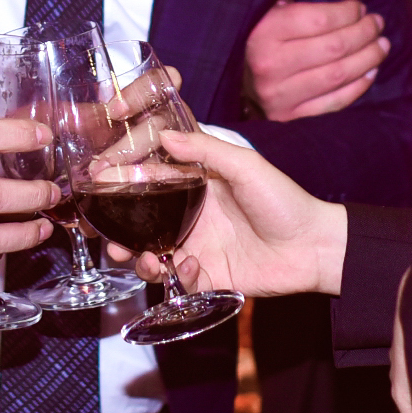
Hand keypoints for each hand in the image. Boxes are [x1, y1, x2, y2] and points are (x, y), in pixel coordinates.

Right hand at [116, 128, 346, 297]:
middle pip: (137, 215)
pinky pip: (173, 277)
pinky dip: (173, 274)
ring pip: (146, 249)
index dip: (120, 172)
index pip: (148, 171)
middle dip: (114, 223)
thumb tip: (164, 135)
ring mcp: (193, 243)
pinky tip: (192, 266)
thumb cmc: (284, 201)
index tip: (97, 174)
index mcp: (195, 181)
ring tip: (135, 258)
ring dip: (133, 254)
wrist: (314, 250)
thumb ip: (206, 149)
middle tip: (101, 229)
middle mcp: (188, 211)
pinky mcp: (203, 274)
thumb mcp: (246, 166)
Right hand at [245, 0, 387, 119]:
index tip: (360, 8)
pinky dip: (359, 86)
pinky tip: (371, 71)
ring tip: (382, 45)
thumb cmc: (258, 36)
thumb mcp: (267, 6)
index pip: (319, 20)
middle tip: (377, 24)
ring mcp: (279, 95)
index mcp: (262, 33)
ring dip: (368, 58)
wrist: (235, 81)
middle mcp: (268, 65)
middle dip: (364, 33)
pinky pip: (334, 103)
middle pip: (334, 48)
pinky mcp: (289, 117)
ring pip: (338, 74)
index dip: (347, 12)